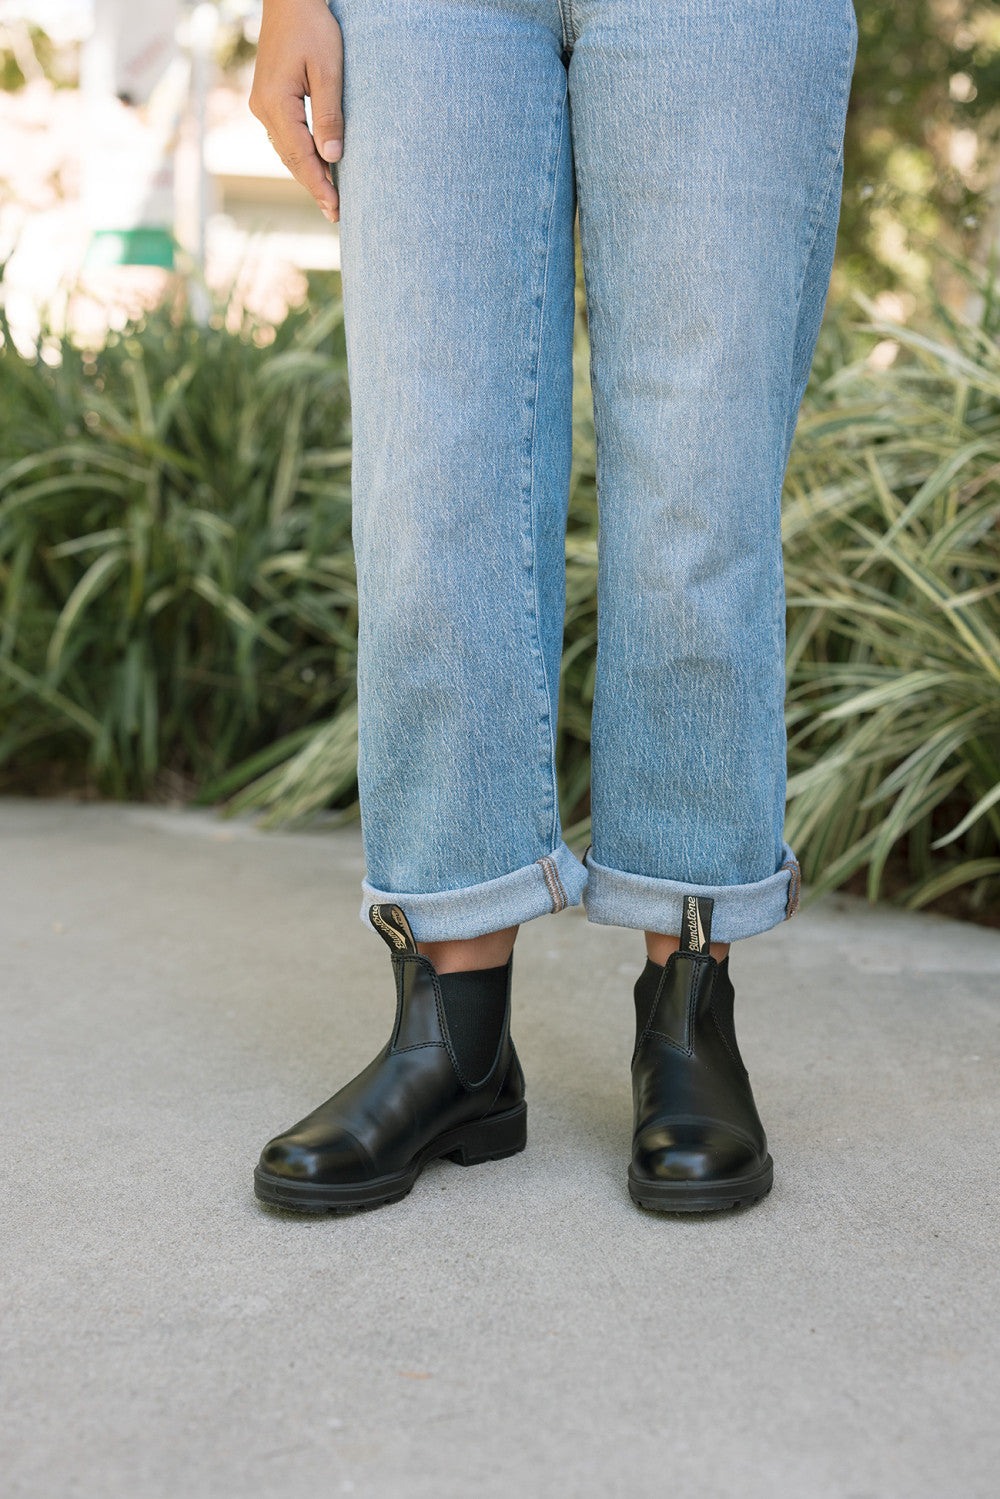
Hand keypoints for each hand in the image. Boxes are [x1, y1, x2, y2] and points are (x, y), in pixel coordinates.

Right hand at [249, 0, 343, 222]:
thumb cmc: (312, 26)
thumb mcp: (328, 69)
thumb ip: (329, 114)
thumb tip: (332, 156)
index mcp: (276, 103)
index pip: (300, 155)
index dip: (319, 184)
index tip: (335, 208)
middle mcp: (263, 108)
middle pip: (291, 158)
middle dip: (314, 187)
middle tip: (336, 214)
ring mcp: (262, 104)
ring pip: (286, 150)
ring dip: (307, 174)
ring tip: (328, 199)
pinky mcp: (267, 98)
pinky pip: (284, 136)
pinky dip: (300, 155)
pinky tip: (315, 168)